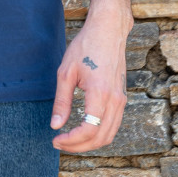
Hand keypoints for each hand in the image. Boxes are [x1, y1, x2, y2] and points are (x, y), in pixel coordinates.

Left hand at [50, 8, 130, 152]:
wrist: (108, 30)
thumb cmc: (85, 47)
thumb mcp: (66, 71)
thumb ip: (62, 101)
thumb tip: (56, 126)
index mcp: (100, 94)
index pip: (88, 130)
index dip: (71, 141)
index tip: (56, 139)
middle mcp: (115, 100)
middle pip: (100, 138)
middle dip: (79, 146)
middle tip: (60, 143)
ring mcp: (121, 100)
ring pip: (109, 134)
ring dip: (90, 143)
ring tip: (70, 140)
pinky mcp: (122, 97)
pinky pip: (113, 124)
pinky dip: (99, 133)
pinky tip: (84, 129)